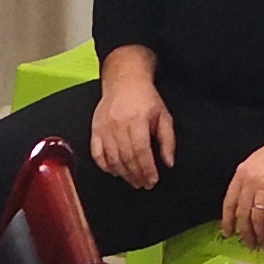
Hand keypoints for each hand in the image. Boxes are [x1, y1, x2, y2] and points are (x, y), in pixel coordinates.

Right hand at [89, 47, 175, 189]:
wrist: (124, 80)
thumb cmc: (145, 97)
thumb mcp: (163, 116)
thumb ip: (168, 140)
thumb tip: (168, 162)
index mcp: (136, 120)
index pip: (141, 152)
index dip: (147, 169)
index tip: (152, 180)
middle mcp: (118, 125)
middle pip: (126, 158)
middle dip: (136, 175)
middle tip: (144, 184)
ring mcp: (104, 128)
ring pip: (112, 159)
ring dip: (123, 174)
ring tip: (133, 180)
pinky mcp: (95, 129)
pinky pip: (97, 154)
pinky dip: (105, 166)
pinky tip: (115, 171)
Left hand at [221, 133, 263, 247]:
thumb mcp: (256, 162)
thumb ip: (248, 180)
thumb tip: (243, 202)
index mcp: (242, 173)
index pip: (229, 202)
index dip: (227, 220)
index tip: (227, 233)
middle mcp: (251, 181)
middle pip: (242, 213)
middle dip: (244, 232)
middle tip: (248, 244)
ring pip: (256, 217)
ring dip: (258, 234)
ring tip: (261, 244)